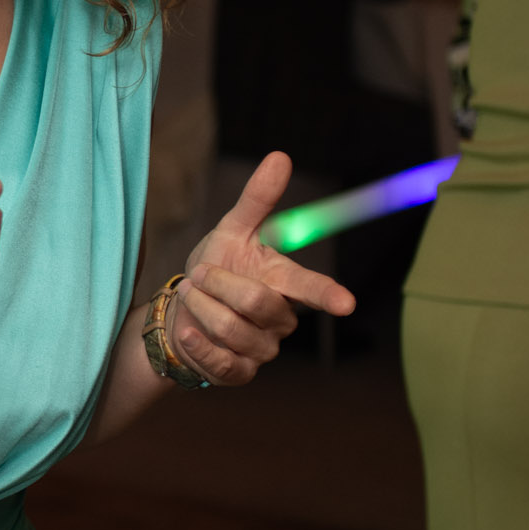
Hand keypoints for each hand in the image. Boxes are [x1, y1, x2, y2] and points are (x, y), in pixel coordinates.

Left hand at [167, 151, 354, 386]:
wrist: (182, 314)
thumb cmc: (215, 270)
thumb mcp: (231, 231)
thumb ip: (257, 199)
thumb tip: (280, 156)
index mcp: (283, 282)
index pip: (310, 287)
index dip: (328, 294)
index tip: (346, 303)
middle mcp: (281, 319)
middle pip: (259, 302)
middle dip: (219, 284)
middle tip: (198, 276)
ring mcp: (262, 349)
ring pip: (233, 329)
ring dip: (202, 308)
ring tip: (191, 296)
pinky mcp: (239, 373)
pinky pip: (221, 362)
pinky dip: (198, 343)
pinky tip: (188, 332)